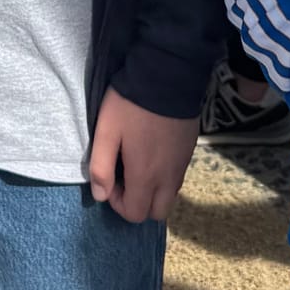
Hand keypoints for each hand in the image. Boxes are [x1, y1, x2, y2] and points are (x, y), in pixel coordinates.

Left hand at [88, 90, 197, 222]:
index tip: (111, 179)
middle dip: (138, 203)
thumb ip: (101, 168)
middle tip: (125, 177)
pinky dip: (164, 176)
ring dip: (152, 191)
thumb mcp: (106, 132)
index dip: (118, 204)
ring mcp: (182, 164)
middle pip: (156, 212)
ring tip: (138, 163)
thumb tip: (100, 195)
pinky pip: (177, 177)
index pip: (134, 213)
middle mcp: (168, 177)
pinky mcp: (189, 151)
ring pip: (169, 196)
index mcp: (146, 176)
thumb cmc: (131, 105)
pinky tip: (153, 151)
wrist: (166, 76)